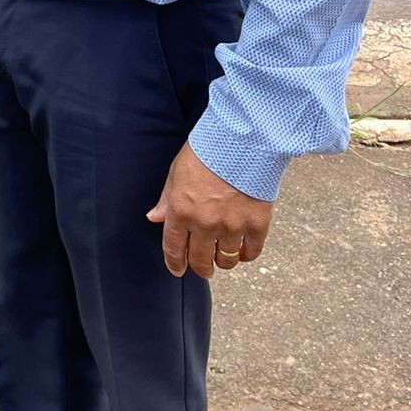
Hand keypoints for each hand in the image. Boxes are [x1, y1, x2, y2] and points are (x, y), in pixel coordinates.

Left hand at [146, 143, 272, 278]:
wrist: (242, 141)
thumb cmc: (208, 151)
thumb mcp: (177, 172)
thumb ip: (166, 199)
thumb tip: (154, 218)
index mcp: (180, 210)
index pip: (173, 248)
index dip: (175, 263)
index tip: (177, 270)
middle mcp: (204, 223)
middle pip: (200, 260)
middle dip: (200, 268)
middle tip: (203, 268)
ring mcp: (231, 226)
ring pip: (225, 260)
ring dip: (222, 261)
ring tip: (223, 257)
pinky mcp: (256, 224)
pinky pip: (250, 252)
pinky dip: (245, 254)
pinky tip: (242, 249)